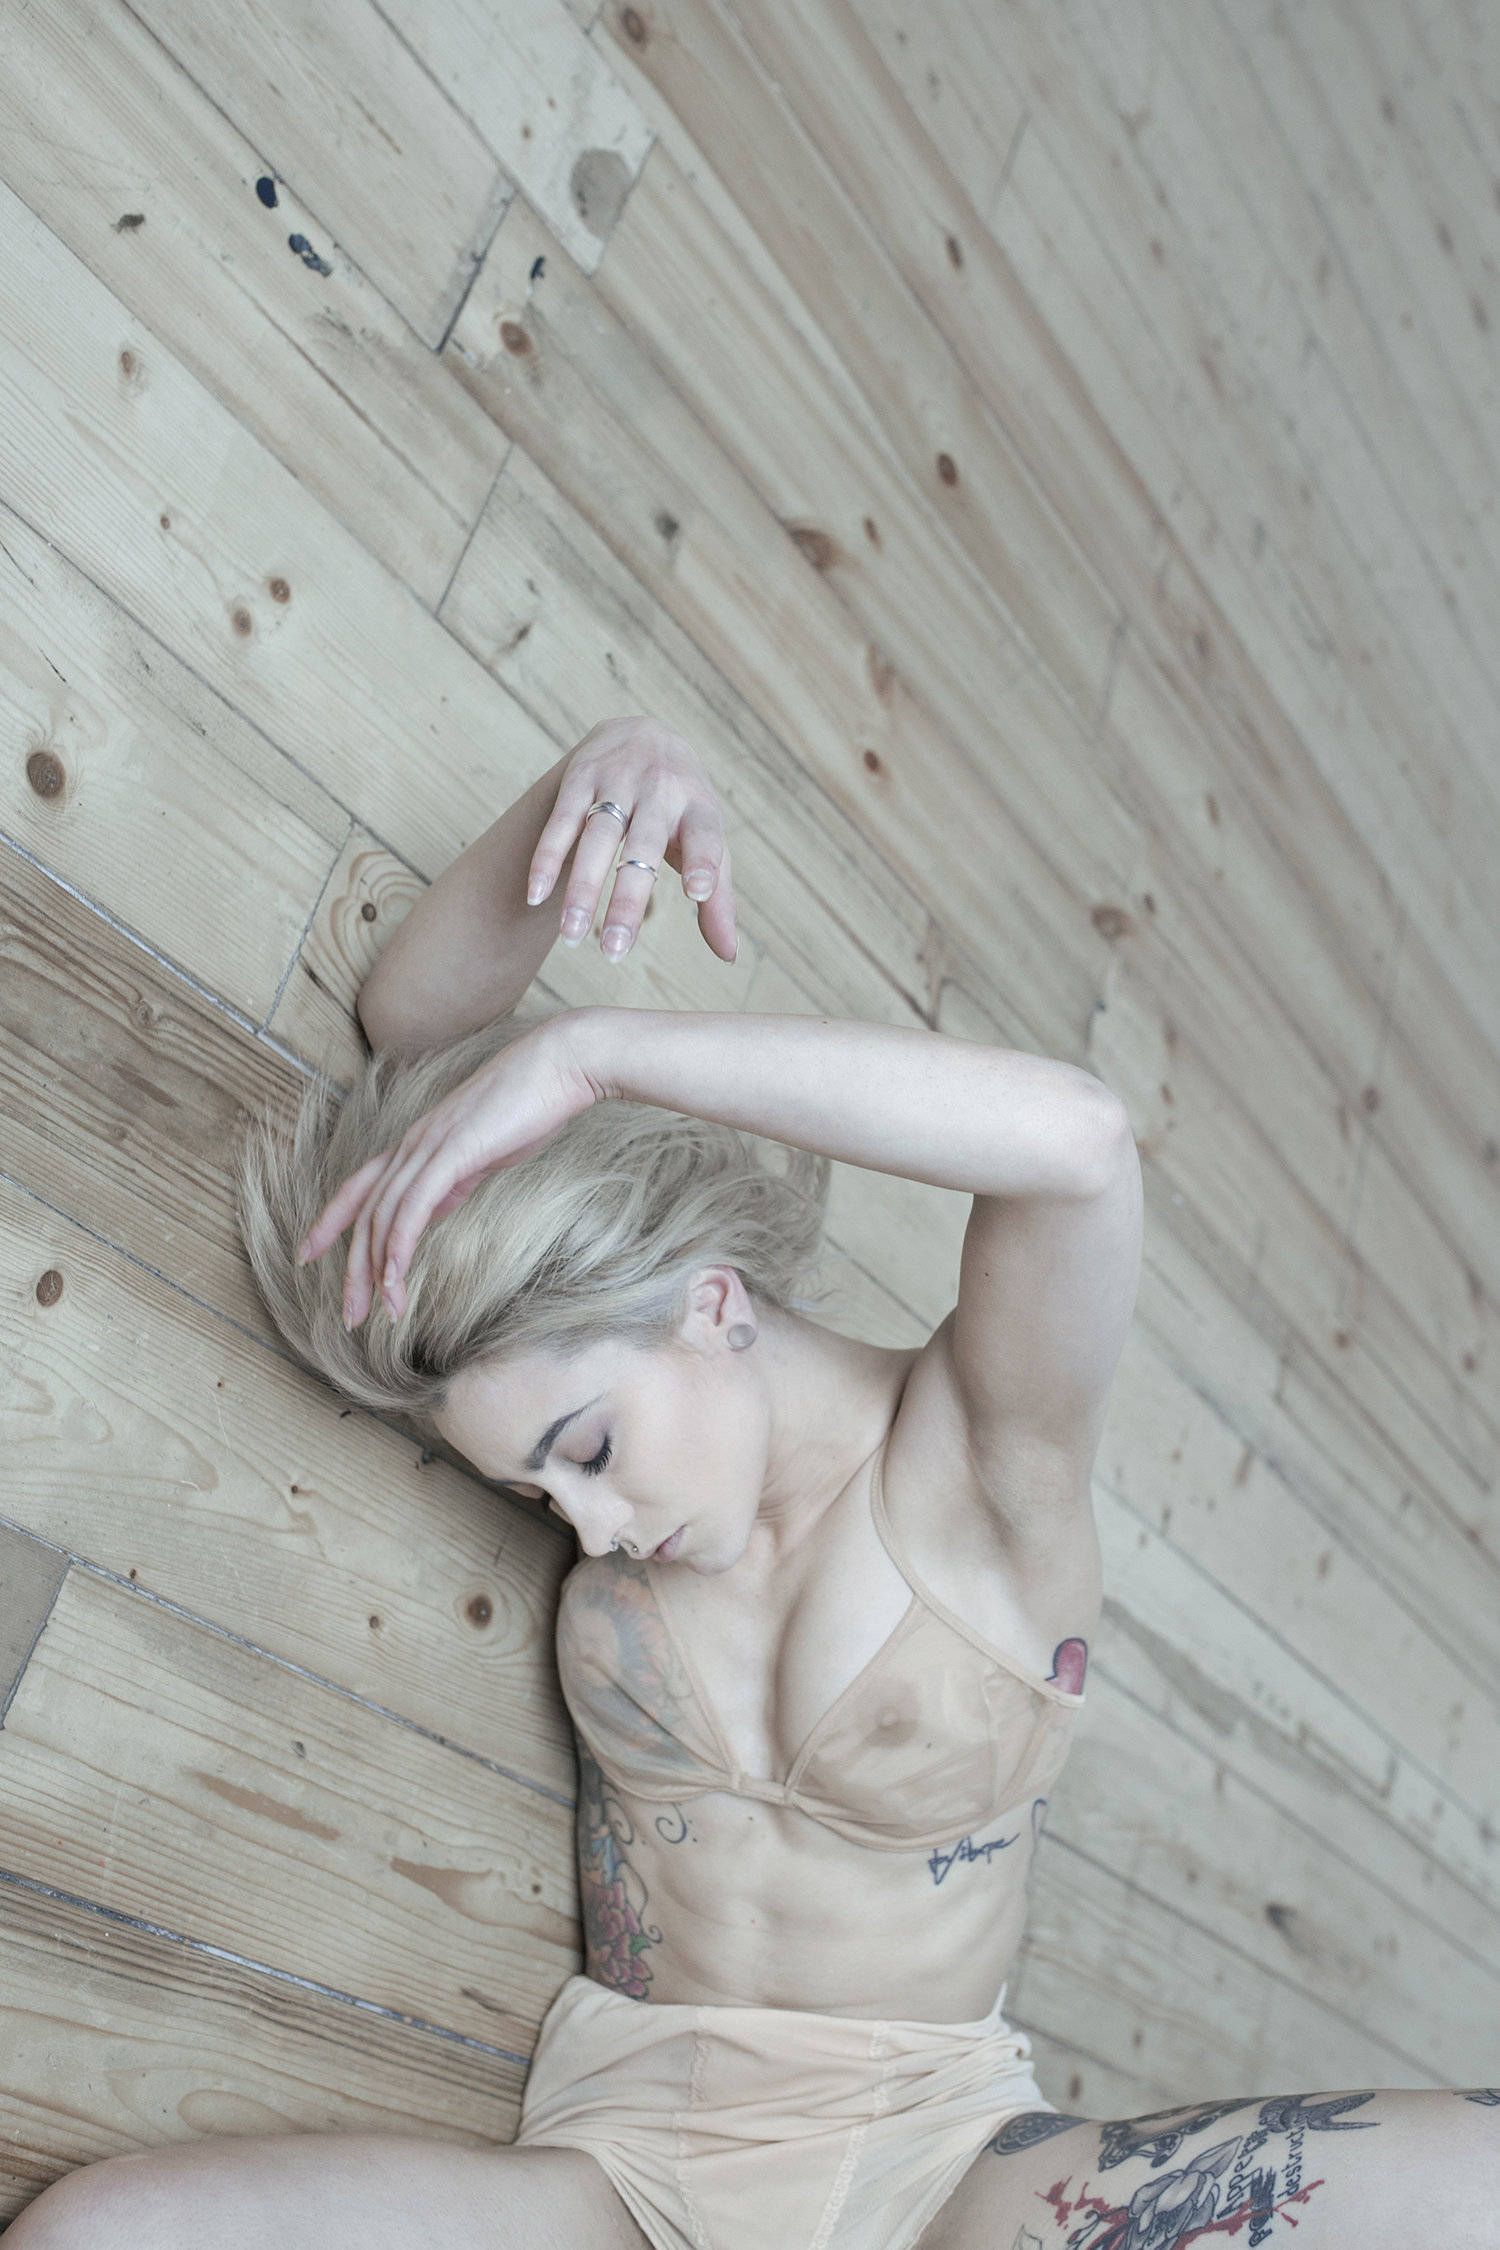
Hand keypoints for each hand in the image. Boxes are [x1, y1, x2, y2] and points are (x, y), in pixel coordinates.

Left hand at [298, 1016, 597, 1326]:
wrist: (559, 1066)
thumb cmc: (529, 1106)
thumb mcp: (480, 1153)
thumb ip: (452, 1179)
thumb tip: (432, 1207)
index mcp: (417, 1144)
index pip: (358, 1188)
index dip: (329, 1222)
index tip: (308, 1255)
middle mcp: (412, 1145)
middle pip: (363, 1213)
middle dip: (351, 1268)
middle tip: (349, 1316)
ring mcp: (429, 1146)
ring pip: (382, 1215)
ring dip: (375, 1270)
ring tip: (380, 1312)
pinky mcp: (452, 1152)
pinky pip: (413, 1207)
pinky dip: (398, 1246)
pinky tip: (395, 1278)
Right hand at [528, 717, 737, 963]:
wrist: (642, 729)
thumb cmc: (681, 806)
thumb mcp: (707, 840)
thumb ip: (719, 898)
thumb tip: (729, 955)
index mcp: (698, 807)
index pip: (705, 835)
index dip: (703, 862)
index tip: (697, 893)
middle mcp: (660, 790)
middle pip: (643, 847)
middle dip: (628, 899)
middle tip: (615, 951)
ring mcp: (617, 781)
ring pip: (597, 837)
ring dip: (582, 888)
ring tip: (571, 936)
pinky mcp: (580, 778)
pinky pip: (560, 822)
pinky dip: (546, 858)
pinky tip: (536, 896)